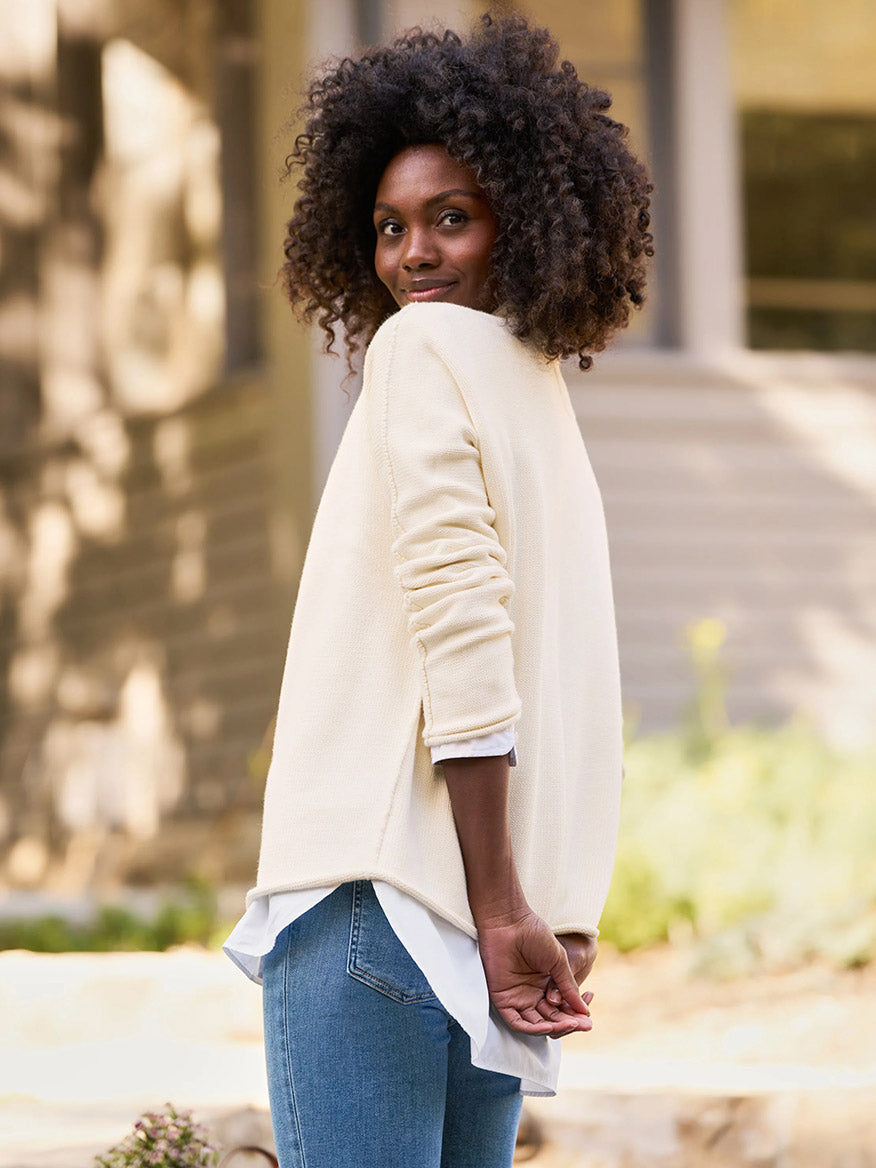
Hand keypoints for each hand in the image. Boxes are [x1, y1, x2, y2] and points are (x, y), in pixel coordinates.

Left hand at [476, 909, 592, 1036]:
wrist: (510, 922)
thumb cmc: (534, 936)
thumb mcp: (558, 962)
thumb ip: (568, 987)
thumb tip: (584, 1011)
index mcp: (546, 986)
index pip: (562, 1009)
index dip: (575, 1016)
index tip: (589, 1020)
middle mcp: (532, 995)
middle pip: (552, 1019)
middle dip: (568, 1024)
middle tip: (584, 1026)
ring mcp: (517, 998)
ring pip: (537, 1024)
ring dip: (554, 1028)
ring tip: (569, 1024)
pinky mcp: (503, 1000)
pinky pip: (517, 1022)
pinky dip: (532, 1028)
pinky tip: (548, 1027)